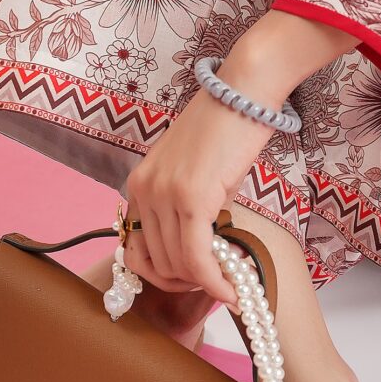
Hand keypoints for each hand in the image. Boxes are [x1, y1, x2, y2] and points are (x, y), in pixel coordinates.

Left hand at [123, 81, 276, 308]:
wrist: (242, 93)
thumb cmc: (226, 129)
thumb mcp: (195, 174)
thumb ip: (188, 211)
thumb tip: (202, 253)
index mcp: (139, 185)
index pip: (138, 250)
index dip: (165, 275)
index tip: (192, 280)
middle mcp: (143, 190)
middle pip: (157, 262)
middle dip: (188, 282)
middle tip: (217, 284)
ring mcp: (164, 194)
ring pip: (178, 263)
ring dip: (204, 283)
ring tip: (230, 282)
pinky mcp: (192, 198)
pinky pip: (197, 256)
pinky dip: (214, 281)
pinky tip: (231, 288)